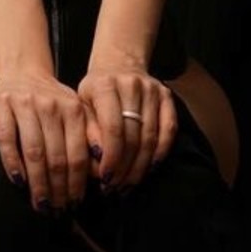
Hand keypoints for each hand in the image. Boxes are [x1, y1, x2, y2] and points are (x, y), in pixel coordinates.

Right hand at [0, 71, 91, 214]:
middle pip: (56, 157)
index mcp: (74, 109)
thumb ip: (90, 137)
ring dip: (37, 183)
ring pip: (33, 152)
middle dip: (58, 189)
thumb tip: (101, 171)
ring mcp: (25, 104)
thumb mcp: (77, 113)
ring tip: (41, 203)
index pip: (78, 154)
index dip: (77, 183)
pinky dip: (12, 163)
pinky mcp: (2, 105)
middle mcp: (51, 105)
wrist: (22, 72)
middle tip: (57, 210)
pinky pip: (7, 140)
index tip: (75, 203)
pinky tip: (18, 182)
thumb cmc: (52, 101)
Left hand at [76, 65, 177, 191]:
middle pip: (133, 136)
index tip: (105, 179)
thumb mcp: (81, 105)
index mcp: (105, 85)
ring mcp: (152, 89)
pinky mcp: (166, 96)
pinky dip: (161, 152)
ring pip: (151, 136)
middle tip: (115, 187)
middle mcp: (131, 84)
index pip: (113, 128)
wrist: (118, 64)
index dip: (111, 157)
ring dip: (140, 165)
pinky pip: (169, 129)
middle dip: (124, 167)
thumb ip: (87, 131)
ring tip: (129, 183)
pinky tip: (150, 168)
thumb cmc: (95, 92)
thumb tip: (97, 160)